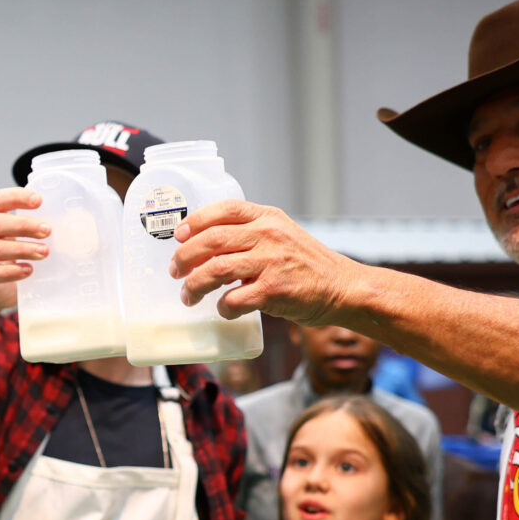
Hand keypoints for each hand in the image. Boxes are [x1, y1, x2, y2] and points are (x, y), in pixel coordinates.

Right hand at [0, 188, 46, 316]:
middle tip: (48, 230)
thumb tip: (72, 220)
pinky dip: (13, 271)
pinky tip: (29, 270)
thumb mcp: (17, 236)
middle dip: (24, 225)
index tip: (39, 200)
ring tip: (44, 252)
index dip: (17, 197)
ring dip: (23, 249)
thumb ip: (32, 226)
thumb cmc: (10, 255)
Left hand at [170, 200, 365, 326]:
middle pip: (211, 240)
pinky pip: (234, 299)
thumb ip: (250, 234)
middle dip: (184, 257)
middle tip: (175, 272)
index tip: (178, 237)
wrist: (343, 287)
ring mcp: (272, 262)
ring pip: (215, 270)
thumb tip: (203, 244)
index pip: (225, 209)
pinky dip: (222, 307)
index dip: (195, 221)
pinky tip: (223, 310)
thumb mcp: (282, 235)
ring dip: (194, 286)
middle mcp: (269, 235)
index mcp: (268, 218)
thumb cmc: (306, 265)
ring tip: (188, 296)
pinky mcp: (275, 290)